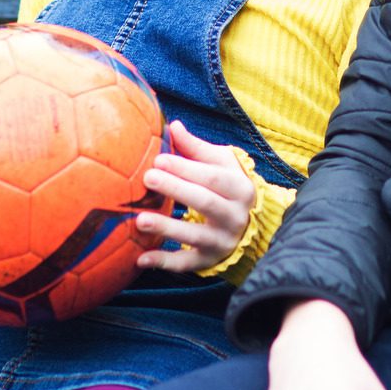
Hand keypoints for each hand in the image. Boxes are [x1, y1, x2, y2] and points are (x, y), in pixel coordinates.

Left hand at [135, 120, 254, 273]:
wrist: (251, 226)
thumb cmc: (227, 186)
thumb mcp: (221, 164)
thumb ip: (196, 148)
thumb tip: (172, 125)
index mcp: (239, 188)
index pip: (211, 176)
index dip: (185, 167)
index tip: (158, 159)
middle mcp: (235, 216)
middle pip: (204, 201)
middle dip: (175, 189)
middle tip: (147, 178)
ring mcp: (223, 241)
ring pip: (194, 235)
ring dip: (166, 228)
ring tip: (139, 219)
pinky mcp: (210, 261)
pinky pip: (186, 264)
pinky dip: (164, 263)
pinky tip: (140, 259)